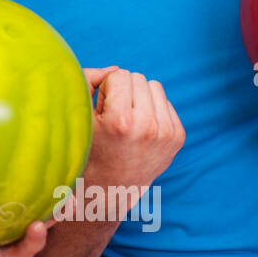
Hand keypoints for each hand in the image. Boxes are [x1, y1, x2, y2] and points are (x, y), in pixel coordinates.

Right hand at [80, 66, 185, 193]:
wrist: (112, 188)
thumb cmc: (89, 148)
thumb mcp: (79, 116)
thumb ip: (88, 81)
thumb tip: (115, 68)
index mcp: (121, 122)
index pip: (119, 75)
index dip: (106, 89)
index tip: (102, 110)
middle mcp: (148, 127)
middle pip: (138, 78)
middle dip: (124, 91)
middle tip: (114, 116)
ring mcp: (167, 133)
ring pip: (154, 86)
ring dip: (139, 97)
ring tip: (128, 120)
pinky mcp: (178, 137)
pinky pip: (165, 102)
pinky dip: (152, 109)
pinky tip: (140, 128)